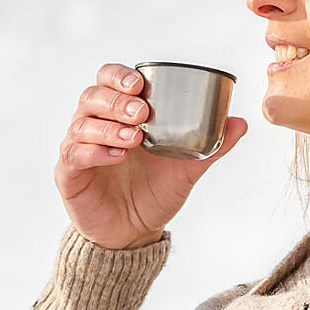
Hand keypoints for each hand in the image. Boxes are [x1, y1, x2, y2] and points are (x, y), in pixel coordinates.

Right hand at [55, 62, 247, 249]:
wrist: (135, 233)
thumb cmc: (155, 192)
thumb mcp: (187, 166)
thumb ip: (212, 145)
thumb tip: (240, 123)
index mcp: (118, 113)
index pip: (108, 80)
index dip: (119, 76)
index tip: (140, 84)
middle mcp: (94, 124)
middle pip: (91, 96)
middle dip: (116, 101)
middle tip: (142, 113)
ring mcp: (78, 147)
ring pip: (81, 123)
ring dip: (108, 126)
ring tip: (134, 138)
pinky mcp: (68, 174)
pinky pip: (74, 154)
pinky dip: (95, 152)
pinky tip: (118, 157)